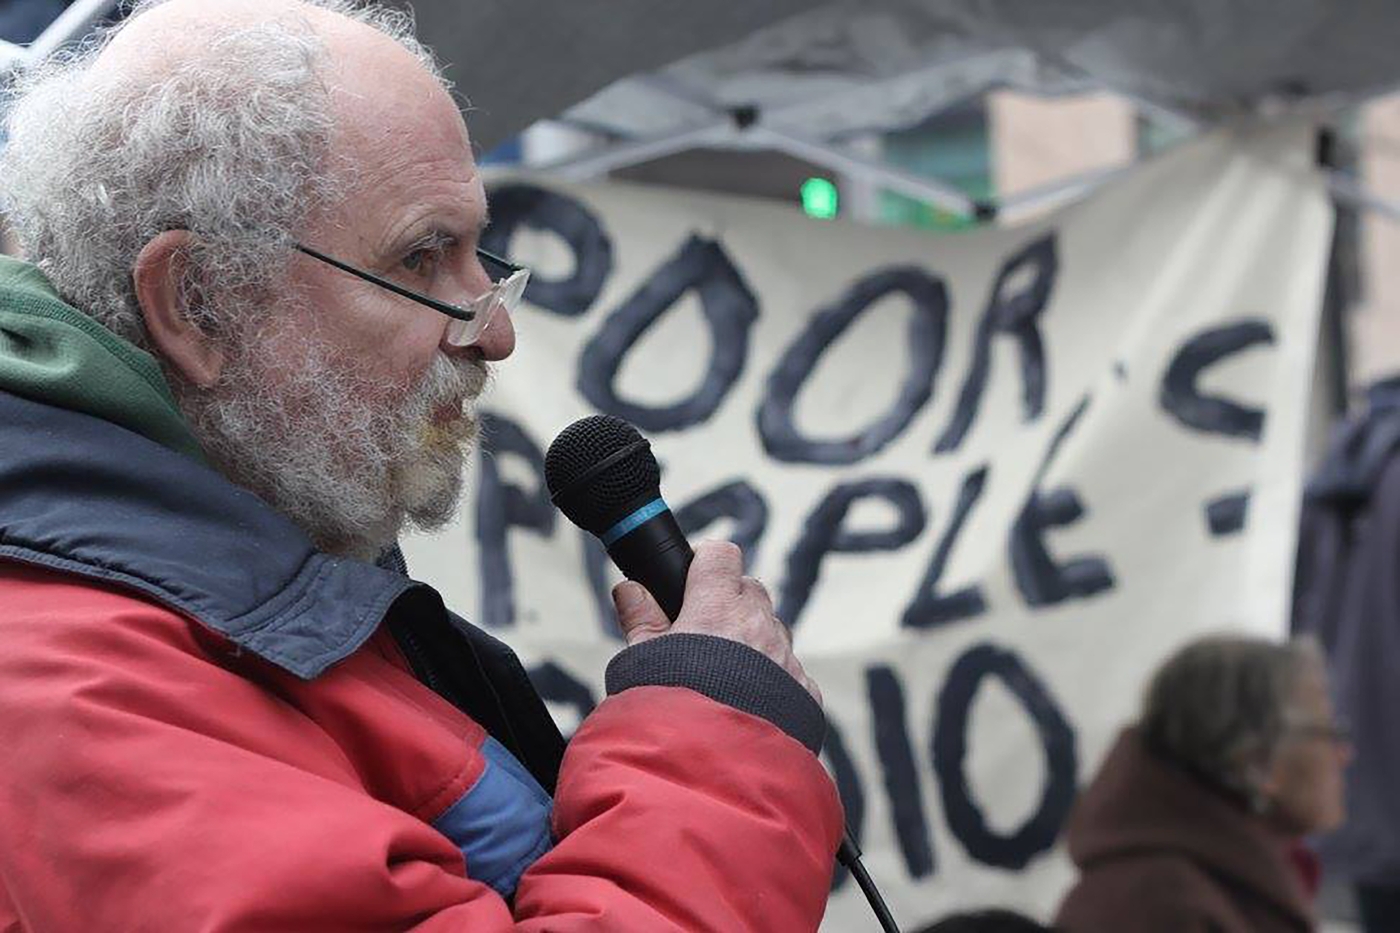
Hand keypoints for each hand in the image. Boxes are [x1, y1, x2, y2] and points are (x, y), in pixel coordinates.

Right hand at [611, 540, 820, 704]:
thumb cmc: (670, 714)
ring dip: (754, 641)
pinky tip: (747, 705)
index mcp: (717, 608)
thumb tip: (630, 589)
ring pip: (773, 631)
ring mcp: (787, 659)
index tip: (692, 580)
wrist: (712, 772)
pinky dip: (773, 680)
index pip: (721, 555)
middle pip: (750, 591)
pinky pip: (791, 672)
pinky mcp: (805, 692)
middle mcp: (759, 626)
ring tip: (723, 677)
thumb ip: (639, 619)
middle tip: (703, 634)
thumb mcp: (641, 662)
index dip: (706, 564)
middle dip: (730, 603)